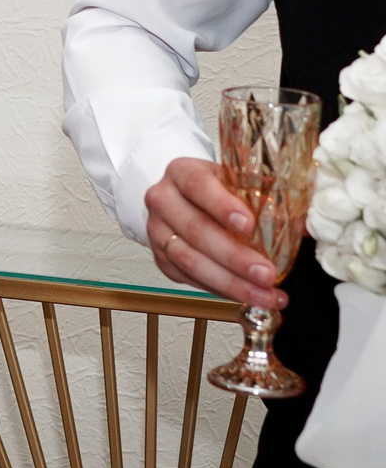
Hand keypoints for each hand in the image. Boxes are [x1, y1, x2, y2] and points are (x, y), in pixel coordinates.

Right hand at [146, 155, 284, 308]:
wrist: (186, 198)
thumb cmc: (221, 189)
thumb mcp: (242, 181)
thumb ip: (271, 197)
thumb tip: (310, 226)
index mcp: (182, 172)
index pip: (198, 185)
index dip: (222, 206)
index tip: (250, 225)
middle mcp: (163, 200)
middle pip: (195, 230)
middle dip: (234, 257)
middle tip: (267, 274)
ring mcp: (158, 230)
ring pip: (189, 260)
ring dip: (230, 282)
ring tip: (264, 295)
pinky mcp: (161, 257)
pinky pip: (189, 278)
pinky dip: (220, 290)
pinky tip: (248, 296)